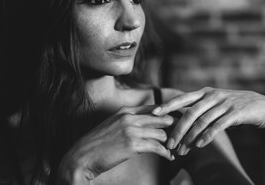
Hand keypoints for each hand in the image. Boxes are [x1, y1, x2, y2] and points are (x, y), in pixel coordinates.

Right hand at [58, 105, 174, 182]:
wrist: (81, 157)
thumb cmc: (97, 144)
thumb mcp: (112, 125)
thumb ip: (128, 121)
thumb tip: (143, 125)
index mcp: (125, 111)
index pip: (154, 108)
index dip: (168, 114)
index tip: (178, 121)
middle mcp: (129, 117)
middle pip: (161, 117)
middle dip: (175, 126)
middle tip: (182, 134)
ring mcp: (131, 130)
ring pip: (161, 132)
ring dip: (171, 142)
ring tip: (176, 148)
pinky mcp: (132, 145)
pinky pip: (157, 147)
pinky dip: (166, 152)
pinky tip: (169, 157)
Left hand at [151, 87, 264, 154]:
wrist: (260, 106)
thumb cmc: (232, 107)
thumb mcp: (214, 104)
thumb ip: (199, 109)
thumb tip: (178, 121)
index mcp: (205, 92)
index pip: (182, 98)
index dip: (168, 105)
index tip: (153, 113)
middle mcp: (212, 96)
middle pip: (190, 113)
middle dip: (177, 130)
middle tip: (169, 144)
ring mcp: (224, 103)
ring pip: (202, 122)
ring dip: (190, 138)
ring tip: (182, 150)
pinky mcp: (235, 113)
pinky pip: (218, 126)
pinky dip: (207, 136)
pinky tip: (199, 145)